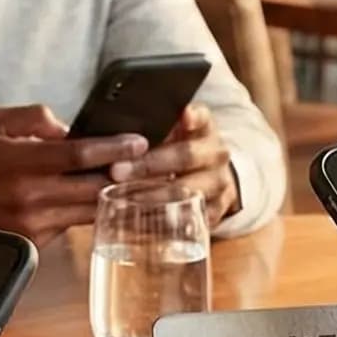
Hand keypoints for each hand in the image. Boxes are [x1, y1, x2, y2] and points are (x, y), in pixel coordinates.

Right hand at [0, 104, 150, 242]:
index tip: (139, 142)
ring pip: (89, 211)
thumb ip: (32, 118)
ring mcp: (32, 225)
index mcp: (19, 161)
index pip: (80, 154)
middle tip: (154, 163)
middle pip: (94, 187)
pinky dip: (90, 212)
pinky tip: (104, 200)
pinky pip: (72, 226)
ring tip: (138, 181)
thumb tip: (69, 127)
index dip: (115, 148)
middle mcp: (28, 197)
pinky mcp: (32, 245)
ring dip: (115, 197)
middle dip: (128, 175)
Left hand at [115, 104, 238, 223]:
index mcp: (206, 129)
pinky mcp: (215, 212)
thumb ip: (154, 125)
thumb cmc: (180, 149)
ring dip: (153, 195)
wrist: (211, 177)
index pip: (202, 118)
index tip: (184, 116)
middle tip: (117, 171)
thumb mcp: (174, 131)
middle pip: (186, 157)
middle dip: (149, 164)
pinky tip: (138, 218)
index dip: (194, 117)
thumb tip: (119, 129)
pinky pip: (189, 218)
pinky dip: (162, 220)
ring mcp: (219, 185)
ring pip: (188, 191)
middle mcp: (216, 155)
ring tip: (123, 197)